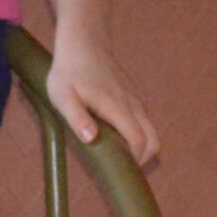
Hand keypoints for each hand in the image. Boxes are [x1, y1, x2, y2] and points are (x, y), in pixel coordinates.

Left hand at [46, 29, 159, 166]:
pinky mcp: (132, 96)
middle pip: (153, 139)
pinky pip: (142, 122)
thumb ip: (77, 118)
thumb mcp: (63, 97)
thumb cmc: (68, 71)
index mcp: (117, 107)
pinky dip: (136, 136)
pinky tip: (114, 141)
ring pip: (150, 131)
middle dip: (142, 160)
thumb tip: (92, 139)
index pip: (139, 141)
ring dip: (140, 148)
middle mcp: (133, 104)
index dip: (134, 162)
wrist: (84, 41)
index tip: (120, 176)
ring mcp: (135, 99)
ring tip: (114, 160)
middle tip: (119, 173)